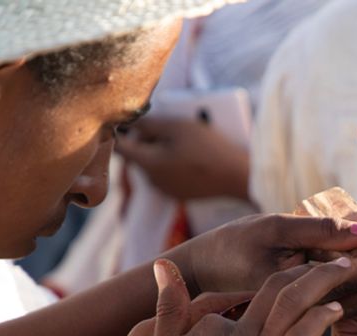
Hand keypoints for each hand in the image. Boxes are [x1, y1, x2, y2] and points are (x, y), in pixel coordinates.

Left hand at [116, 116, 249, 199]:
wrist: (237, 176)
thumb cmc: (208, 148)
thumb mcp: (178, 126)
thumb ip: (149, 124)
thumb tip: (129, 122)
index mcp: (148, 163)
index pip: (120, 148)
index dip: (120, 131)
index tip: (126, 119)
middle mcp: (152, 180)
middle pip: (138, 156)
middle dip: (145, 139)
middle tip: (165, 124)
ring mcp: (167, 189)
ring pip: (154, 165)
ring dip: (160, 150)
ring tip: (182, 137)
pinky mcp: (180, 194)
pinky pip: (168, 174)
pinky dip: (173, 162)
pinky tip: (191, 153)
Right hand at [164, 214, 356, 296]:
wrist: (206, 266)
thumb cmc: (235, 243)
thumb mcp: (273, 228)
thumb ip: (317, 230)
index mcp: (300, 289)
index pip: (350, 278)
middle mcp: (306, 304)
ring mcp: (306, 304)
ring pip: (353, 294)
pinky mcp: (304, 299)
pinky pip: (340, 292)